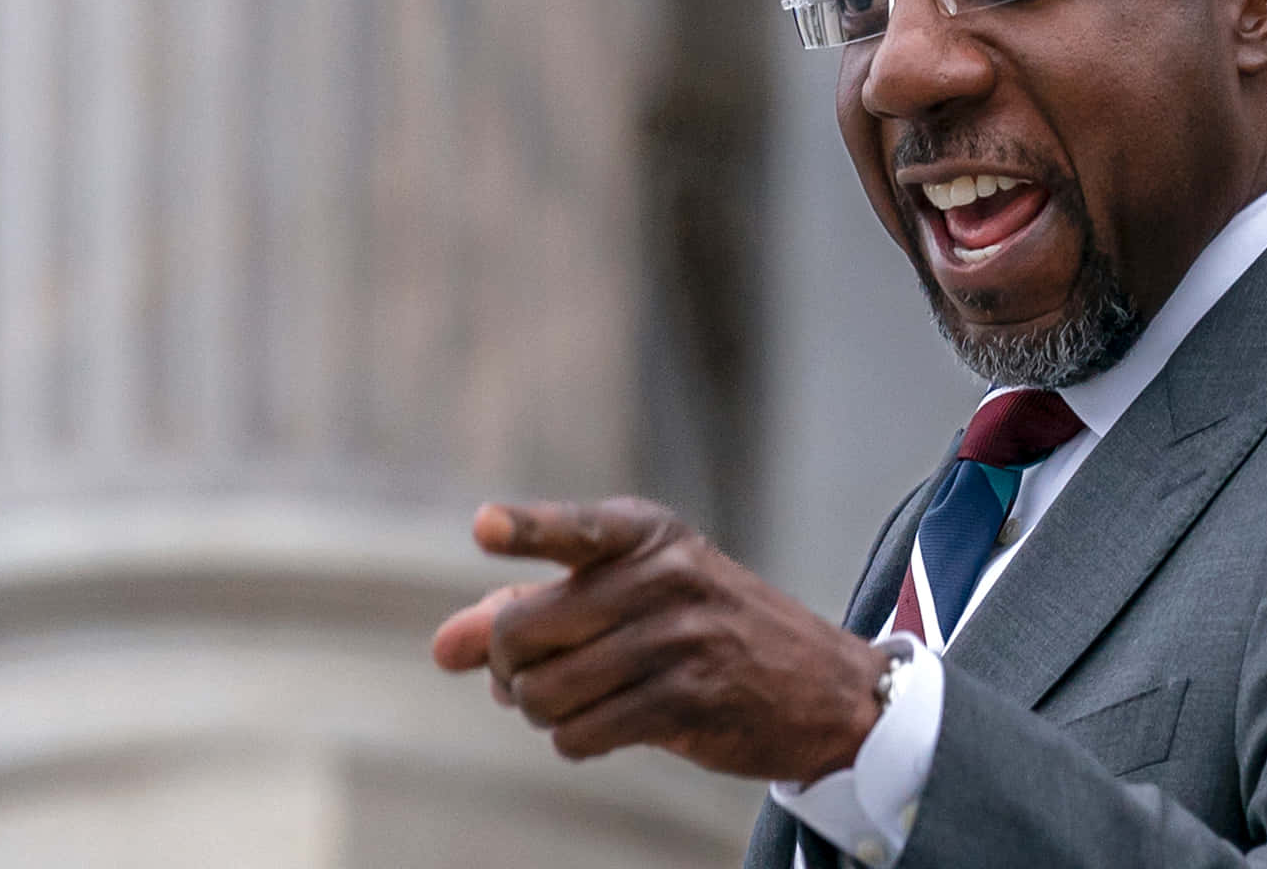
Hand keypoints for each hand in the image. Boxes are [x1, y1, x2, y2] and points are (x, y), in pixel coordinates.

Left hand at [431, 498, 888, 783]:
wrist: (823, 686)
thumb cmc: (704, 631)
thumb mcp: (629, 597)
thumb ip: (531, 609)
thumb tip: (443, 649)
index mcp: (647, 534)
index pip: (576, 528)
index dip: (527, 528)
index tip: (484, 527)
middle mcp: (664, 576)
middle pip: (523, 630)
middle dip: (510, 667)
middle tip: (533, 674)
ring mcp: (680, 639)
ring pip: (544, 693)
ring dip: (543, 711)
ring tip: (577, 700)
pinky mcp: (688, 701)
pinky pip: (580, 735)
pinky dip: (576, 740)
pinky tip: (607, 725)